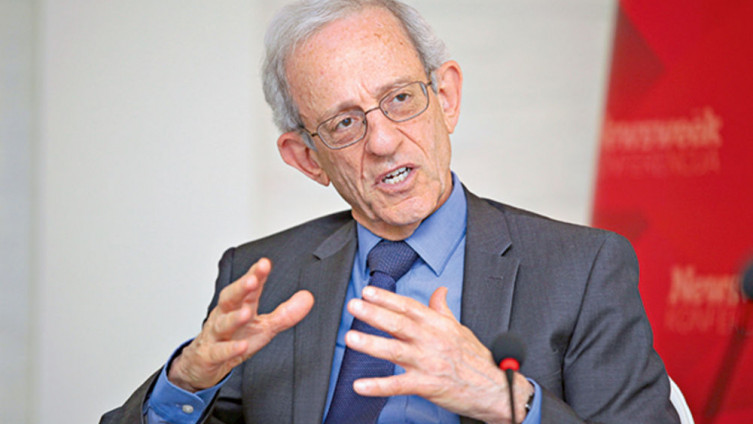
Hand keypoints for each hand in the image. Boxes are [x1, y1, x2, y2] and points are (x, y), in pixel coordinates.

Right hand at [168, 258, 313, 391]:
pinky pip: (219, 351)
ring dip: (234, 318)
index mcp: (240, 305)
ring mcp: (216, 334)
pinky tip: (240, 346)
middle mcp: (225, 315)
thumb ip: (285, 313)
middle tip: (252, 280)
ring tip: (246, 313)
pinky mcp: (210, 355)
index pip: (248, 287)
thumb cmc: (235, 338)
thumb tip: (308, 298)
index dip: (256, 274)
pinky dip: (229, 349)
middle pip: (230, 298)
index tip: (265, 264)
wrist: (204, 361)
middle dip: (241, 288)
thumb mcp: (264, 326)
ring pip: (223, 323)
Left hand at [344, 286, 532, 422]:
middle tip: (354, 305)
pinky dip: (378, 386)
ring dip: (372, 344)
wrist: (495, 389)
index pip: (409, 307)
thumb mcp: (460, 328)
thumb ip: (443, 310)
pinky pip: (399, 386)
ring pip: (396, 351)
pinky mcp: (427, 386)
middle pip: (399, 324)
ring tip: (351, 338)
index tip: (368, 291)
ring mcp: (428, 363)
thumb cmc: (476, 359)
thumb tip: (439, 291)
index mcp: (438, 325)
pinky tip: (360, 385)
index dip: (387, 298)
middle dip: (374, 313)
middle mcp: (431, 341)